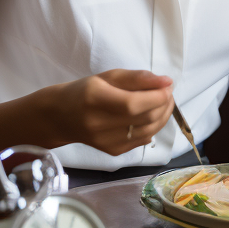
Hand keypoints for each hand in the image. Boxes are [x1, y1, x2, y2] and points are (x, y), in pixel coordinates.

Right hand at [46, 68, 174, 156]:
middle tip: (167, 93)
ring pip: (148, 131)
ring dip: (163, 116)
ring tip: (163, 103)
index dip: (157, 96)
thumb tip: (166, 81)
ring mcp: (106, 142)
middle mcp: (99, 123)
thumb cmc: (85, 91)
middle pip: (145, 118)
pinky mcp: (113, 151)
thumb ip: (138, 78)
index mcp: (95, 98)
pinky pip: (142, 140)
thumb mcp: (108, 76)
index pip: (134, 103)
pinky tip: (150, 117)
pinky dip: (153, 127)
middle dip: (164, 104)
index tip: (167, 85)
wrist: (61, 117)